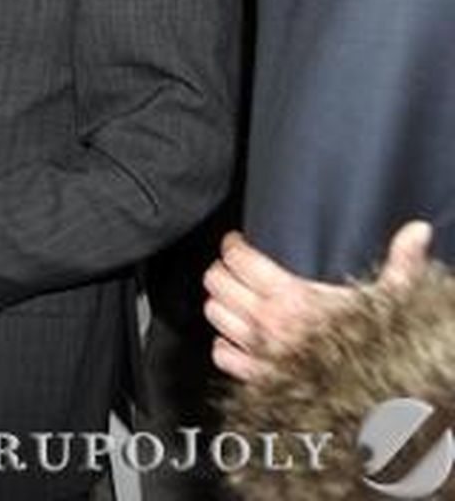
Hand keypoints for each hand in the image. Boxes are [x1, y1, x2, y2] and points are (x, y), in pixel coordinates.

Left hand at [204, 221, 431, 381]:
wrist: (375, 401)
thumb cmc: (380, 348)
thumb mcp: (392, 300)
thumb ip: (401, 263)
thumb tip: (417, 231)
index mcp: (291, 297)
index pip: (238, 259)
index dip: (233, 245)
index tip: (236, 242)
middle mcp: (266, 322)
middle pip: (216, 282)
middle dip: (222, 270)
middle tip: (232, 266)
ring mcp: (258, 351)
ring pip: (214, 314)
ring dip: (220, 303)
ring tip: (232, 296)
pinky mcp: (256, 378)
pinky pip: (221, 354)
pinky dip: (223, 344)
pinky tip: (235, 337)